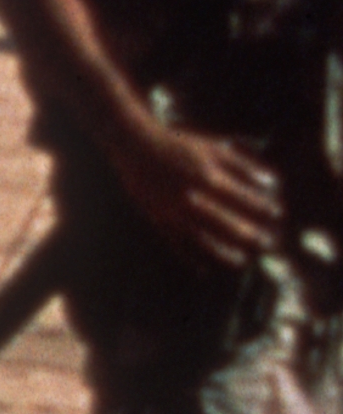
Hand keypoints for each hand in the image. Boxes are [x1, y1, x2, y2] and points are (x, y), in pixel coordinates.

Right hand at [112, 110, 285, 268]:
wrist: (135, 147)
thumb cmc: (179, 145)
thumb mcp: (214, 148)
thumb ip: (243, 165)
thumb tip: (271, 182)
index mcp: (210, 177)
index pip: (245, 198)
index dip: (264, 207)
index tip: (277, 214)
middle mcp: (194, 198)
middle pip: (229, 224)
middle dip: (251, 236)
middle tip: (269, 244)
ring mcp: (174, 211)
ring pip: (204, 240)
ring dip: (224, 253)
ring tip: (241, 261)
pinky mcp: (158, 220)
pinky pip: (177, 244)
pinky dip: (191, 258)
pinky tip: (204, 268)